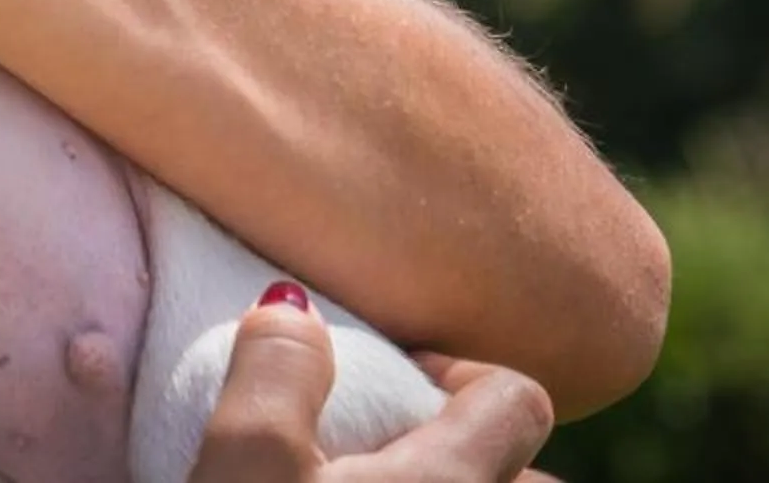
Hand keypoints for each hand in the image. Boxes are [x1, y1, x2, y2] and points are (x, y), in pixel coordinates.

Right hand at [190, 289, 557, 482]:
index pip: (517, 395)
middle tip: (388, 436)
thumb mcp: (244, 461)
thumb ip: (275, 370)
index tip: (387, 374)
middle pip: (523, 466)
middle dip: (472, 439)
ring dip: (459, 478)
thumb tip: (293, 303)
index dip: (455, 369)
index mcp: (451, 479)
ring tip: (378, 473)